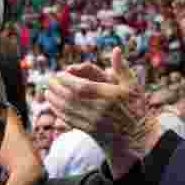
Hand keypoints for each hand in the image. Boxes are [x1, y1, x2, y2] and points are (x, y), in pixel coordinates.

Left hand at [47, 48, 161, 179]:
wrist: (136, 135)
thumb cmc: (135, 107)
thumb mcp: (132, 86)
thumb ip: (122, 68)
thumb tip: (115, 49)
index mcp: (110, 96)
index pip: (82, 87)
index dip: (67, 80)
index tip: (59, 74)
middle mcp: (101, 110)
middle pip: (71, 98)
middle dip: (57, 88)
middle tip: (49, 80)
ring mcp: (94, 122)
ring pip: (68, 110)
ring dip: (54, 100)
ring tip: (47, 91)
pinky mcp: (89, 131)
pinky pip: (70, 120)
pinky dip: (59, 112)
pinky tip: (54, 105)